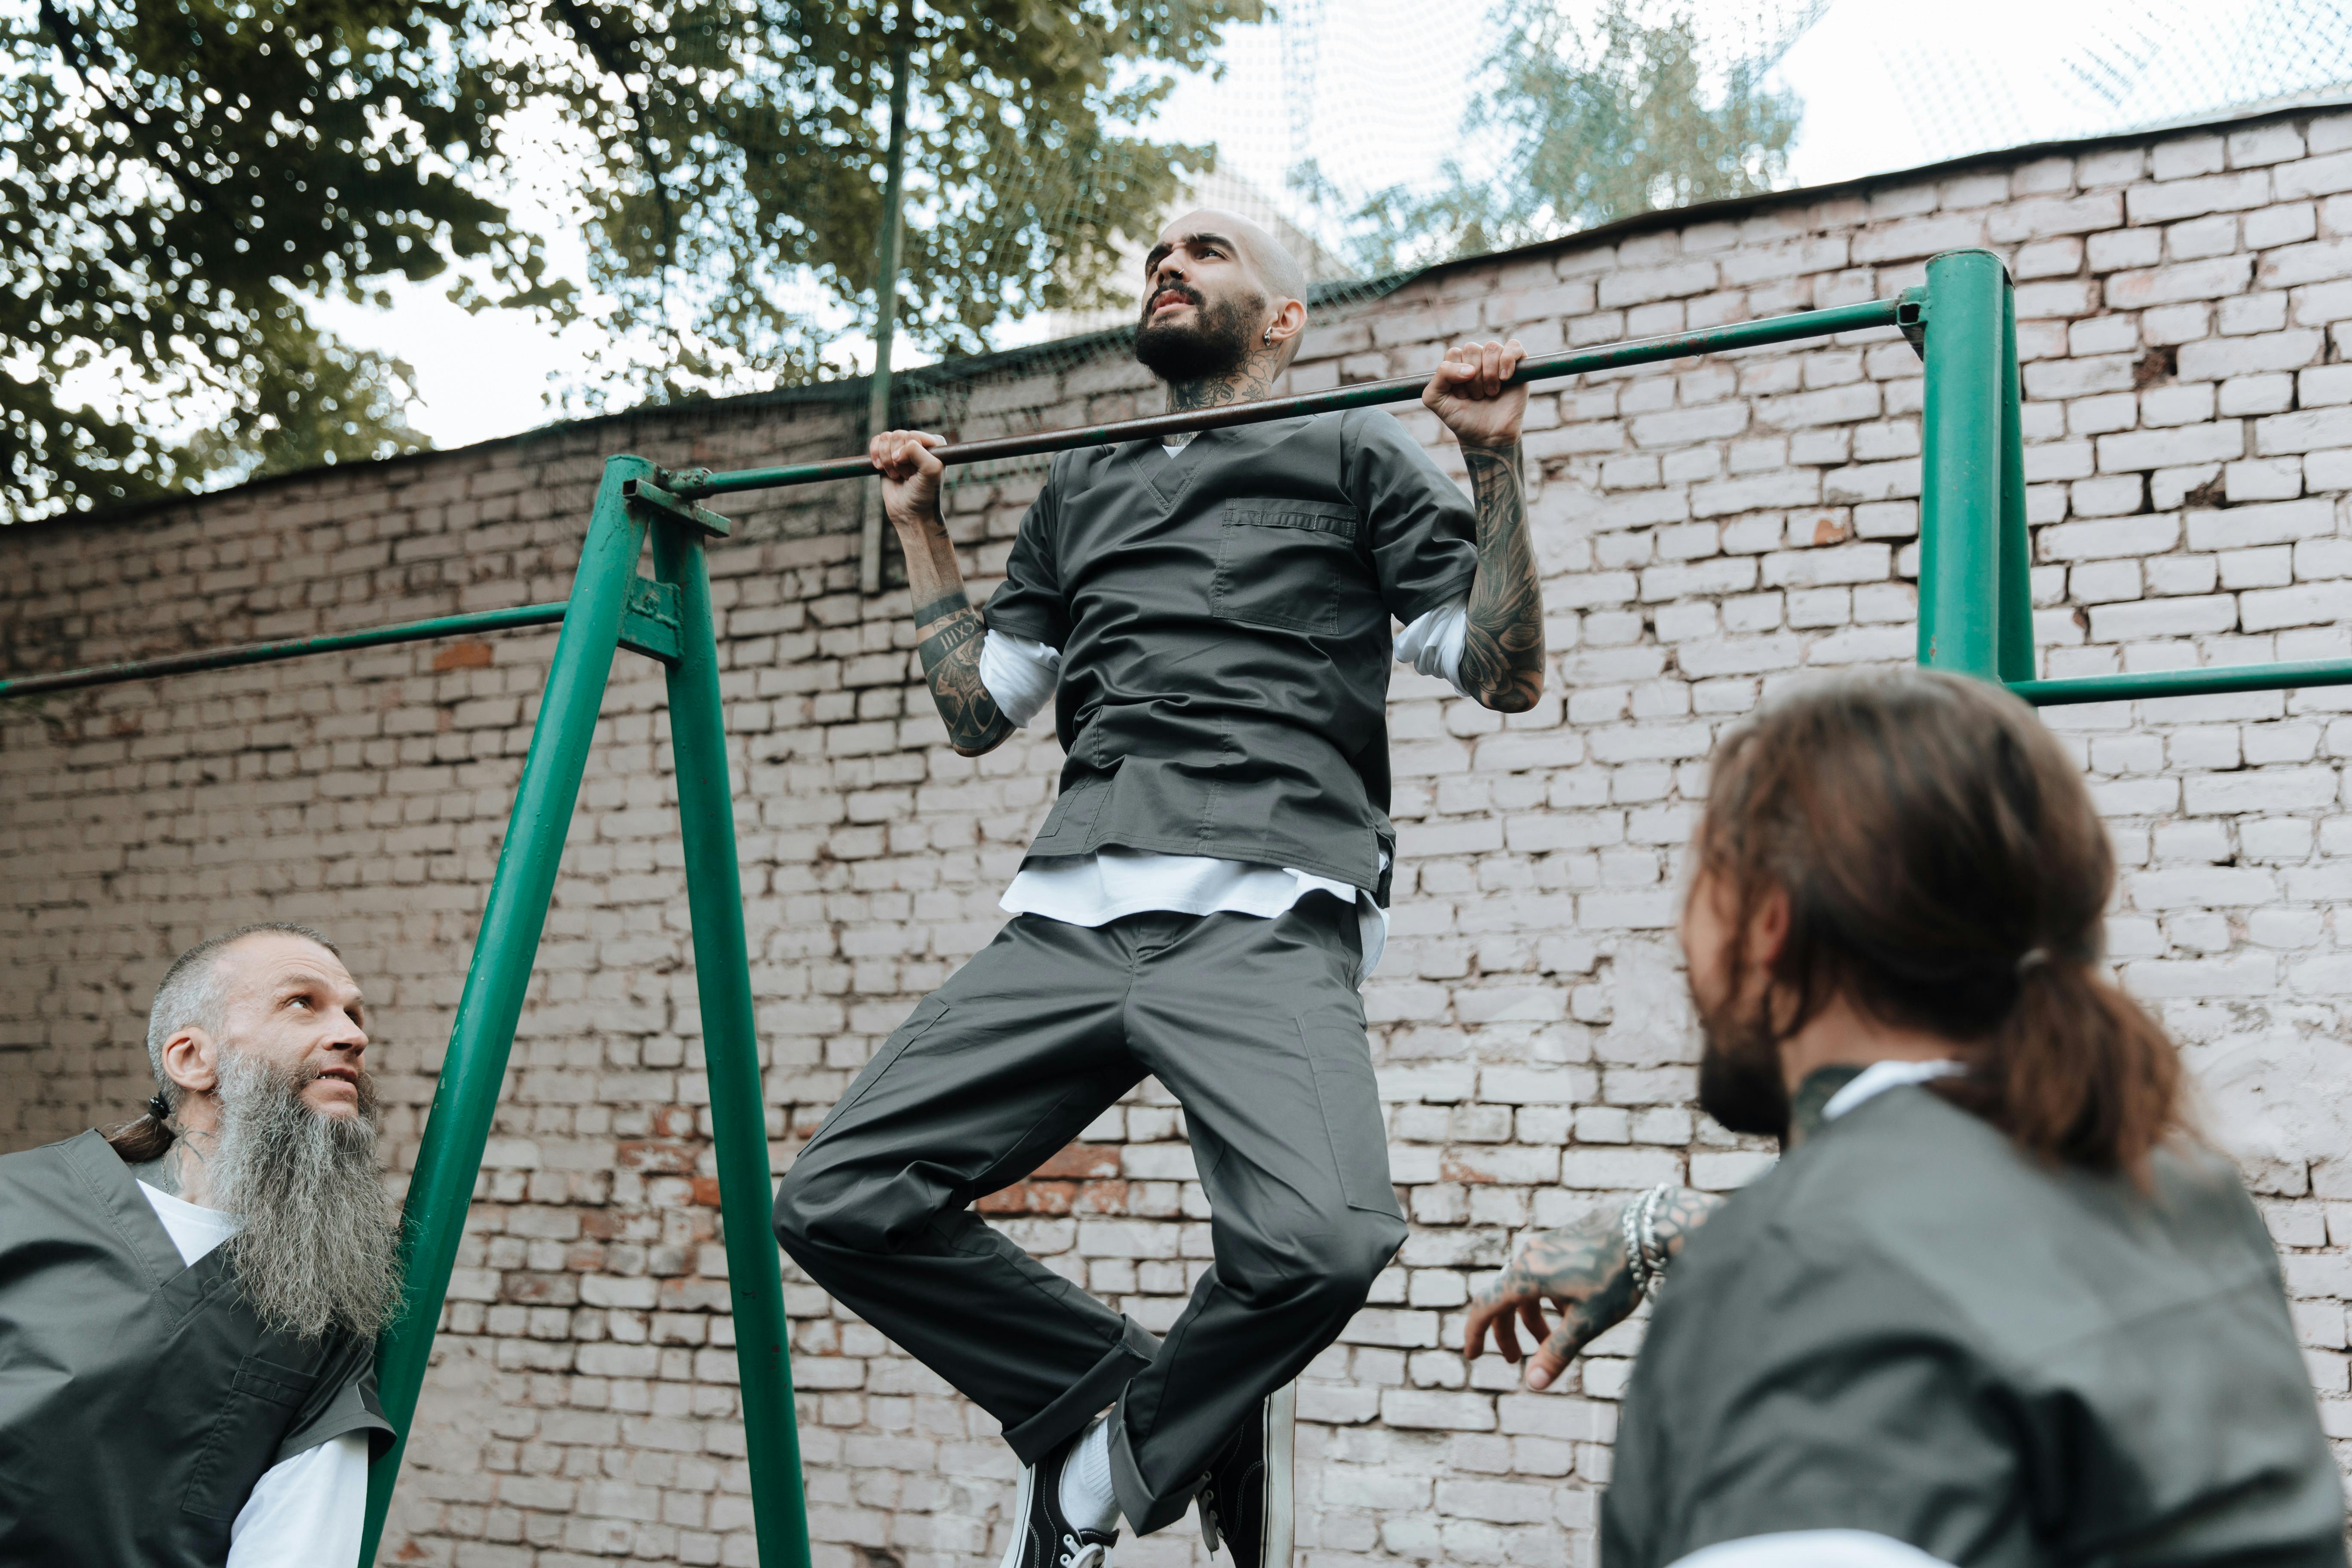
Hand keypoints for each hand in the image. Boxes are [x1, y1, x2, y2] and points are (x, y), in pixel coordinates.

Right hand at [870, 428, 946, 535]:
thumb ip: (918, 452)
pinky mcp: (886, 454)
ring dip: (887, 460)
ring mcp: (901, 448)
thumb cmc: (924, 494)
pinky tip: (880, 468)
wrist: (909, 512)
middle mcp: (918, 442)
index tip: (915, 472)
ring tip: (896, 475)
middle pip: (897, 435)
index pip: (913, 435)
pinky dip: (875, 455)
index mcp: (934, 444)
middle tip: (907, 476)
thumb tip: (897, 451)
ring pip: (885, 438)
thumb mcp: (931, 471)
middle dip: (898, 460)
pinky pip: (875, 441)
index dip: (909, 455)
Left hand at [1423, 339, 1528, 450]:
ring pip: (1491, 347)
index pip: (1453, 353)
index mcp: (1458, 364)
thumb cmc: (1463, 418)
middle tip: (1477, 397)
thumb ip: (1438, 377)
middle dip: (1472, 378)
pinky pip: (1514, 346)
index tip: (1461, 396)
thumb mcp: (1436, 400)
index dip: (1455, 376)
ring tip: (1491, 393)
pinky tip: (1505, 378)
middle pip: (1471, 348)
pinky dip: (1508, 360)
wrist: (1488, 437)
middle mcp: (1478, 359)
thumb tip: (1469, 368)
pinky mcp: (1519, 365)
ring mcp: (1498, 360)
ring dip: (1489, 374)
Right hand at [1463, 1204, 1638, 1390]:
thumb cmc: (1615, 1278)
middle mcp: (1528, 1256)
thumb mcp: (1587, 1323)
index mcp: (1526, 1276)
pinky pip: (1540, 1273)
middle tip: (1516, 1360)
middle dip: (1507, 1332)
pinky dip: (1544, 1298)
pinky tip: (1569, 1309)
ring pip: (1524, 1286)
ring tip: (1550, 1340)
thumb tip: (1533, 1384)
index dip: (1475, 1334)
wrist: (1644, 1231)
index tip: (1472, 1357)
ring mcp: (1544, 1244)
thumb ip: (1556, 1353)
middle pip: (1503, 1298)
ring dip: (1530, 1317)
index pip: (1485, 1307)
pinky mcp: (1560, 1239)